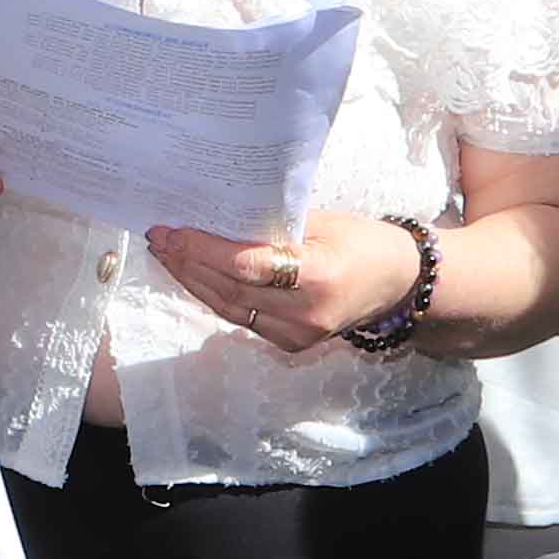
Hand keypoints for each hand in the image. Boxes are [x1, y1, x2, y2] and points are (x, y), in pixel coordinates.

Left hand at [148, 211, 418, 353]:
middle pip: (229, 288)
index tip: (171, 230)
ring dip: (191, 279)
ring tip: (167, 253)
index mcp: (319, 276)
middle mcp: (306, 313)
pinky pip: (240, 318)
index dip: (202, 249)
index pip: (246, 265)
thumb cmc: (363, 242)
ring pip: (228, 306)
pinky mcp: (290, 344)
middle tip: (158, 236)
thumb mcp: (323, 222)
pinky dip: (213, 294)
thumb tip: (215, 215)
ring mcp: (297, 334)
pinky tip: (193, 273)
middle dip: (187, 262)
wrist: (400, 284)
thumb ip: (271, 224)